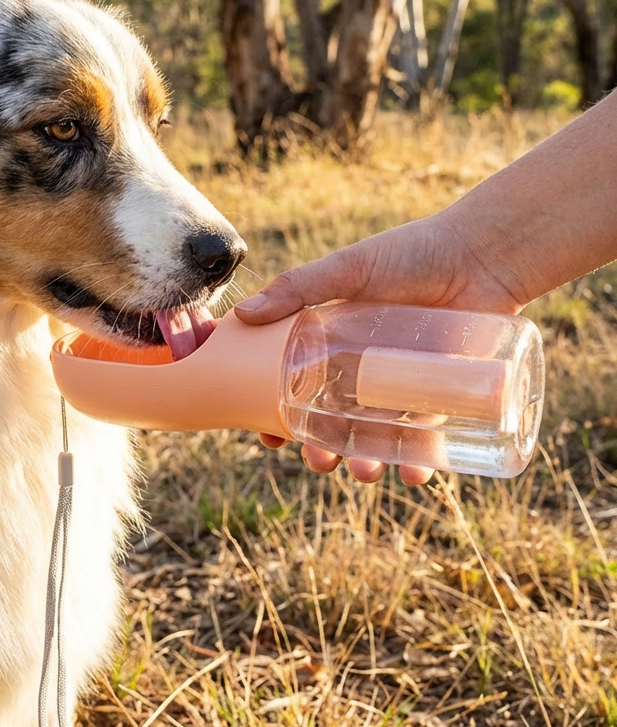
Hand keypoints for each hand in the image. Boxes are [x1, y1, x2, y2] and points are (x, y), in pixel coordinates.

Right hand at [239, 210, 527, 485]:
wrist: (485, 254)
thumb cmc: (414, 253)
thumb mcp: (347, 268)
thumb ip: (296, 289)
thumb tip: (242, 315)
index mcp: (333, 341)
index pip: (298, 385)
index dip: (280, 415)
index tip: (267, 437)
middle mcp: (364, 368)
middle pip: (334, 420)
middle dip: (322, 448)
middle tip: (318, 459)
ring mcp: (403, 384)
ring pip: (377, 436)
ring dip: (366, 461)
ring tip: (364, 469)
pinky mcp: (444, 395)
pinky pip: (429, 438)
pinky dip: (421, 461)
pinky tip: (416, 473)